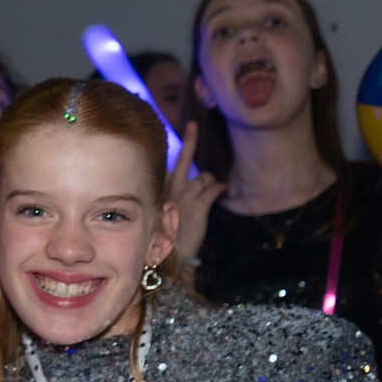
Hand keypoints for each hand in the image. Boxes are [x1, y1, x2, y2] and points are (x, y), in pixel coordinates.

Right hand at [165, 121, 226, 262]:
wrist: (170, 257)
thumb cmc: (163, 238)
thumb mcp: (158, 214)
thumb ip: (166, 198)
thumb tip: (176, 188)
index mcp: (158, 190)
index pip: (169, 165)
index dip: (178, 154)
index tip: (179, 137)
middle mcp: (171, 188)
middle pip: (185, 159)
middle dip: (190, 139)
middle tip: (193, 125)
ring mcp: (185, 195)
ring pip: (205, 177)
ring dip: (210, 183)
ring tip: (208, 193)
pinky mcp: (200, 205)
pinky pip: (215, 189)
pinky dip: (221, 189)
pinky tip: (222, 191)